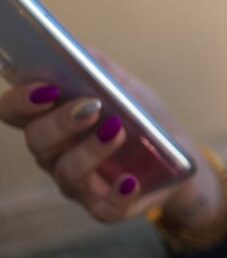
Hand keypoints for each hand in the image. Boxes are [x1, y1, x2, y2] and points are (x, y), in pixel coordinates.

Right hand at [0, 53, 224, 227]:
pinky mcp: (107, 207)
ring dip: (91, 150)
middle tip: (92, 106)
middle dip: (61, 121)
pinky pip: (106, 206)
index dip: (21, 101)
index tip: (44, 88)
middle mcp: (56, 154)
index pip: (15, 111)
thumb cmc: (141, 117)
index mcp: (51, 120)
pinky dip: (117, 193)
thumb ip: (100, 68)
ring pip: (68, 171)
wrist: (180, 154)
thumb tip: (78, 50)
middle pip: (39, 140)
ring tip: (118, 130)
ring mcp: (79, 184)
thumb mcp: (126, 87)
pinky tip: (130, 180)